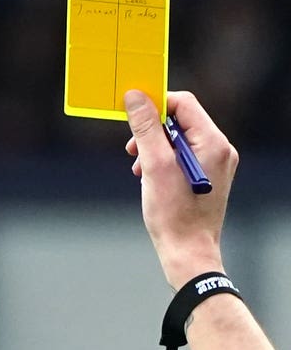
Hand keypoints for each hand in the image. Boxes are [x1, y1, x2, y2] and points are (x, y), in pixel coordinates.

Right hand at [124, 90, 238, 289]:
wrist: (187, 252)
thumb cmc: (174, 213)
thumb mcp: (154, 165)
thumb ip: (146, 127)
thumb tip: (135, 97)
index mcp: (212, 143)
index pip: (183, 103)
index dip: (155, 104)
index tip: (131, 115)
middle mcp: (219, 149)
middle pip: (179, 120)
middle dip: (151, 130)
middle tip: (132, 148)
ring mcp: (214, 163)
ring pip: (177, 137)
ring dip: (153, 146)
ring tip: (138, 167)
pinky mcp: (205, 175)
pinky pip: (180, 154)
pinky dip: (160, 159)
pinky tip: (147, 175)